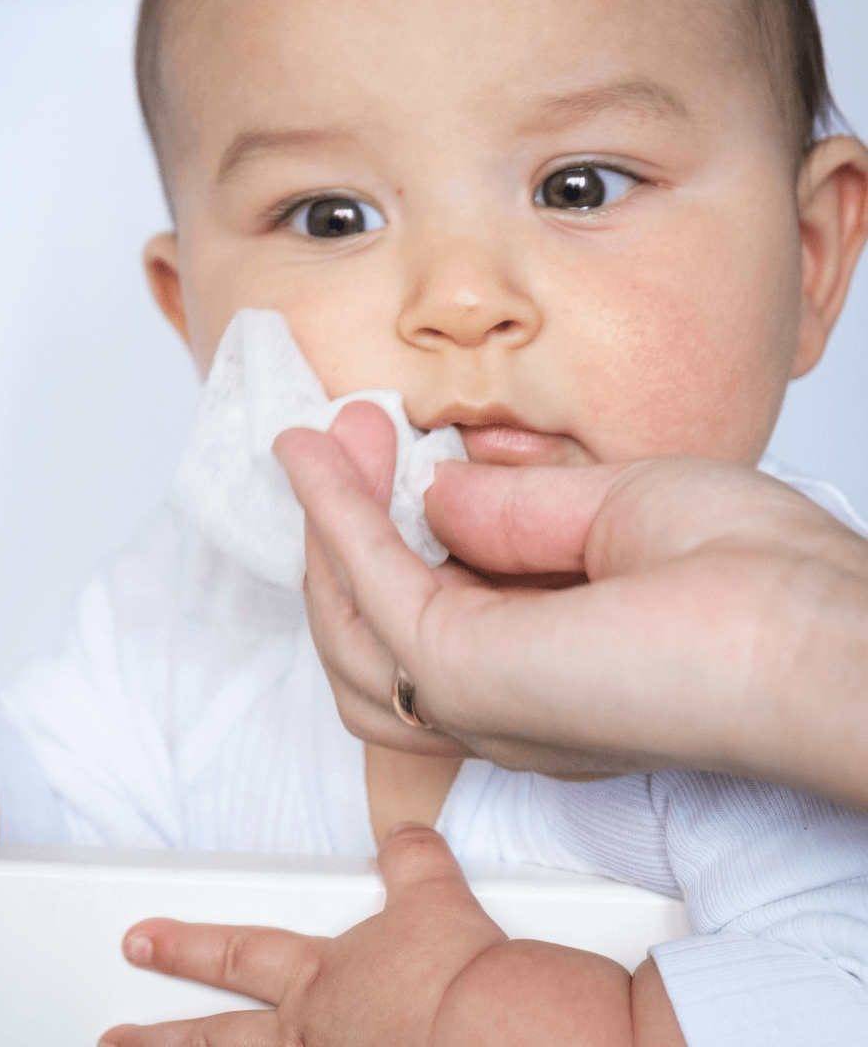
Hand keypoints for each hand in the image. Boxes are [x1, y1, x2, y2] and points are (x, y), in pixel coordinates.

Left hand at [101, 823, 675, 1046]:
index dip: (186, 945)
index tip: (141, 941)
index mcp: (320, 977)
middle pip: (215, 1037)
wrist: (488, 1024)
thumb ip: (411, 859)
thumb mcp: (433, 892)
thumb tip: (406, 832)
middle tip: (114, 1037)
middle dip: (160, 1038)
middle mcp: (310, 1033)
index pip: (237, 954)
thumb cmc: (456, 971)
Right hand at [274, 401, 867, 805]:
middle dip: (342, 531)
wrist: (814, 635)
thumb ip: (516, 512)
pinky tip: (328, 465)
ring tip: (322, 452)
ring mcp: (475, 694)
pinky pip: (370, 590)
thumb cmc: (758, 582)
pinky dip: (338, 523)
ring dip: (327, 533)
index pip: (431, 604)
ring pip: (351, 629)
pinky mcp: (462, 674)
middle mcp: (497, 696)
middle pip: (370, 631)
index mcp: (540, 663)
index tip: (379, 445)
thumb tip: (436, 493)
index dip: (392, 525)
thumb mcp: (618, 512)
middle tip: (338, 439)